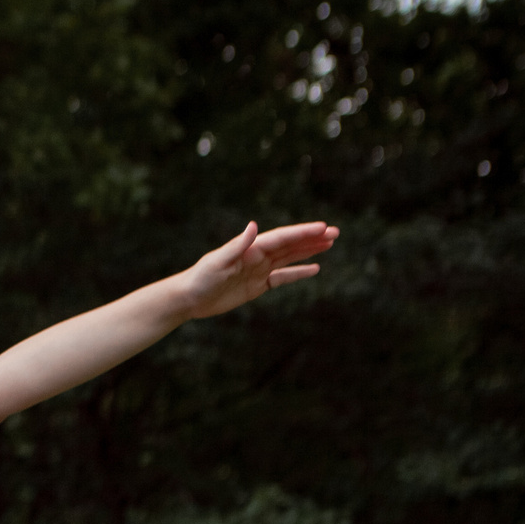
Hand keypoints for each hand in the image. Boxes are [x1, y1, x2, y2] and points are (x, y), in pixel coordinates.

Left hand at [175, 221, 338, 320]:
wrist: (188, 298)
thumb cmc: (200, 278)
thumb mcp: (218, 262)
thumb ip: (238, 245)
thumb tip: (254, 225)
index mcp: (250, 249)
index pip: (282, 238)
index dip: (303, 232)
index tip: (324, 227)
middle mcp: (257, 256)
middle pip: (290, 245)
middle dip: (313, 238)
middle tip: (336, 232)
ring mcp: (258, 270)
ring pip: (289, 258)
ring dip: (309, 251)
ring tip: (330, 244)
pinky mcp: (257, 286)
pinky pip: (282, 277)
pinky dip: (298, 272)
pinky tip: (314, 269)